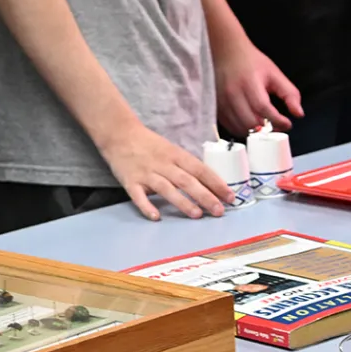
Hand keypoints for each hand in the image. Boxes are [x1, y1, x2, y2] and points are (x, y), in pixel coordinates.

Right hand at [100, 122, 230, 220]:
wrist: (120, 134)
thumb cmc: (150, 145)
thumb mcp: (172, 150)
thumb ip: (186, 166)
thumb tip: (209, 183)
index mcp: (177, 155)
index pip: (201, 170)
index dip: (217, 183)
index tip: (230, 196)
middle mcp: (164, 164)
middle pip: (188, 181)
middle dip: (205, 196)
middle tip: (219, 210)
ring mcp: (146, 173)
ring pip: (167, 189)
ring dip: (183, 202)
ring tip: (197, 215)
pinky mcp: (130, 181)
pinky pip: (138, 196)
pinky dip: (147, 206)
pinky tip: (156, 217)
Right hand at [214, 32, 303, 134]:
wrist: (227, 53)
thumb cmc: (252, 62)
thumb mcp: (275, 74)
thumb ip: (289, 94)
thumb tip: (298, 113)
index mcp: (250, 83)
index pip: (263, 108)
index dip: (277, 120)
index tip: (287, 124)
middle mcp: (233, 93)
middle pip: (250, 121)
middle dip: (267, 129)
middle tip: (277, 127)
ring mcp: (222, 102)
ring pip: (240, 127)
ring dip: (255, 132)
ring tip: (266, 126)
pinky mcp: (216, 107)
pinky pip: (230, 126)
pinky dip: (243, 130)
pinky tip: (252, 124)